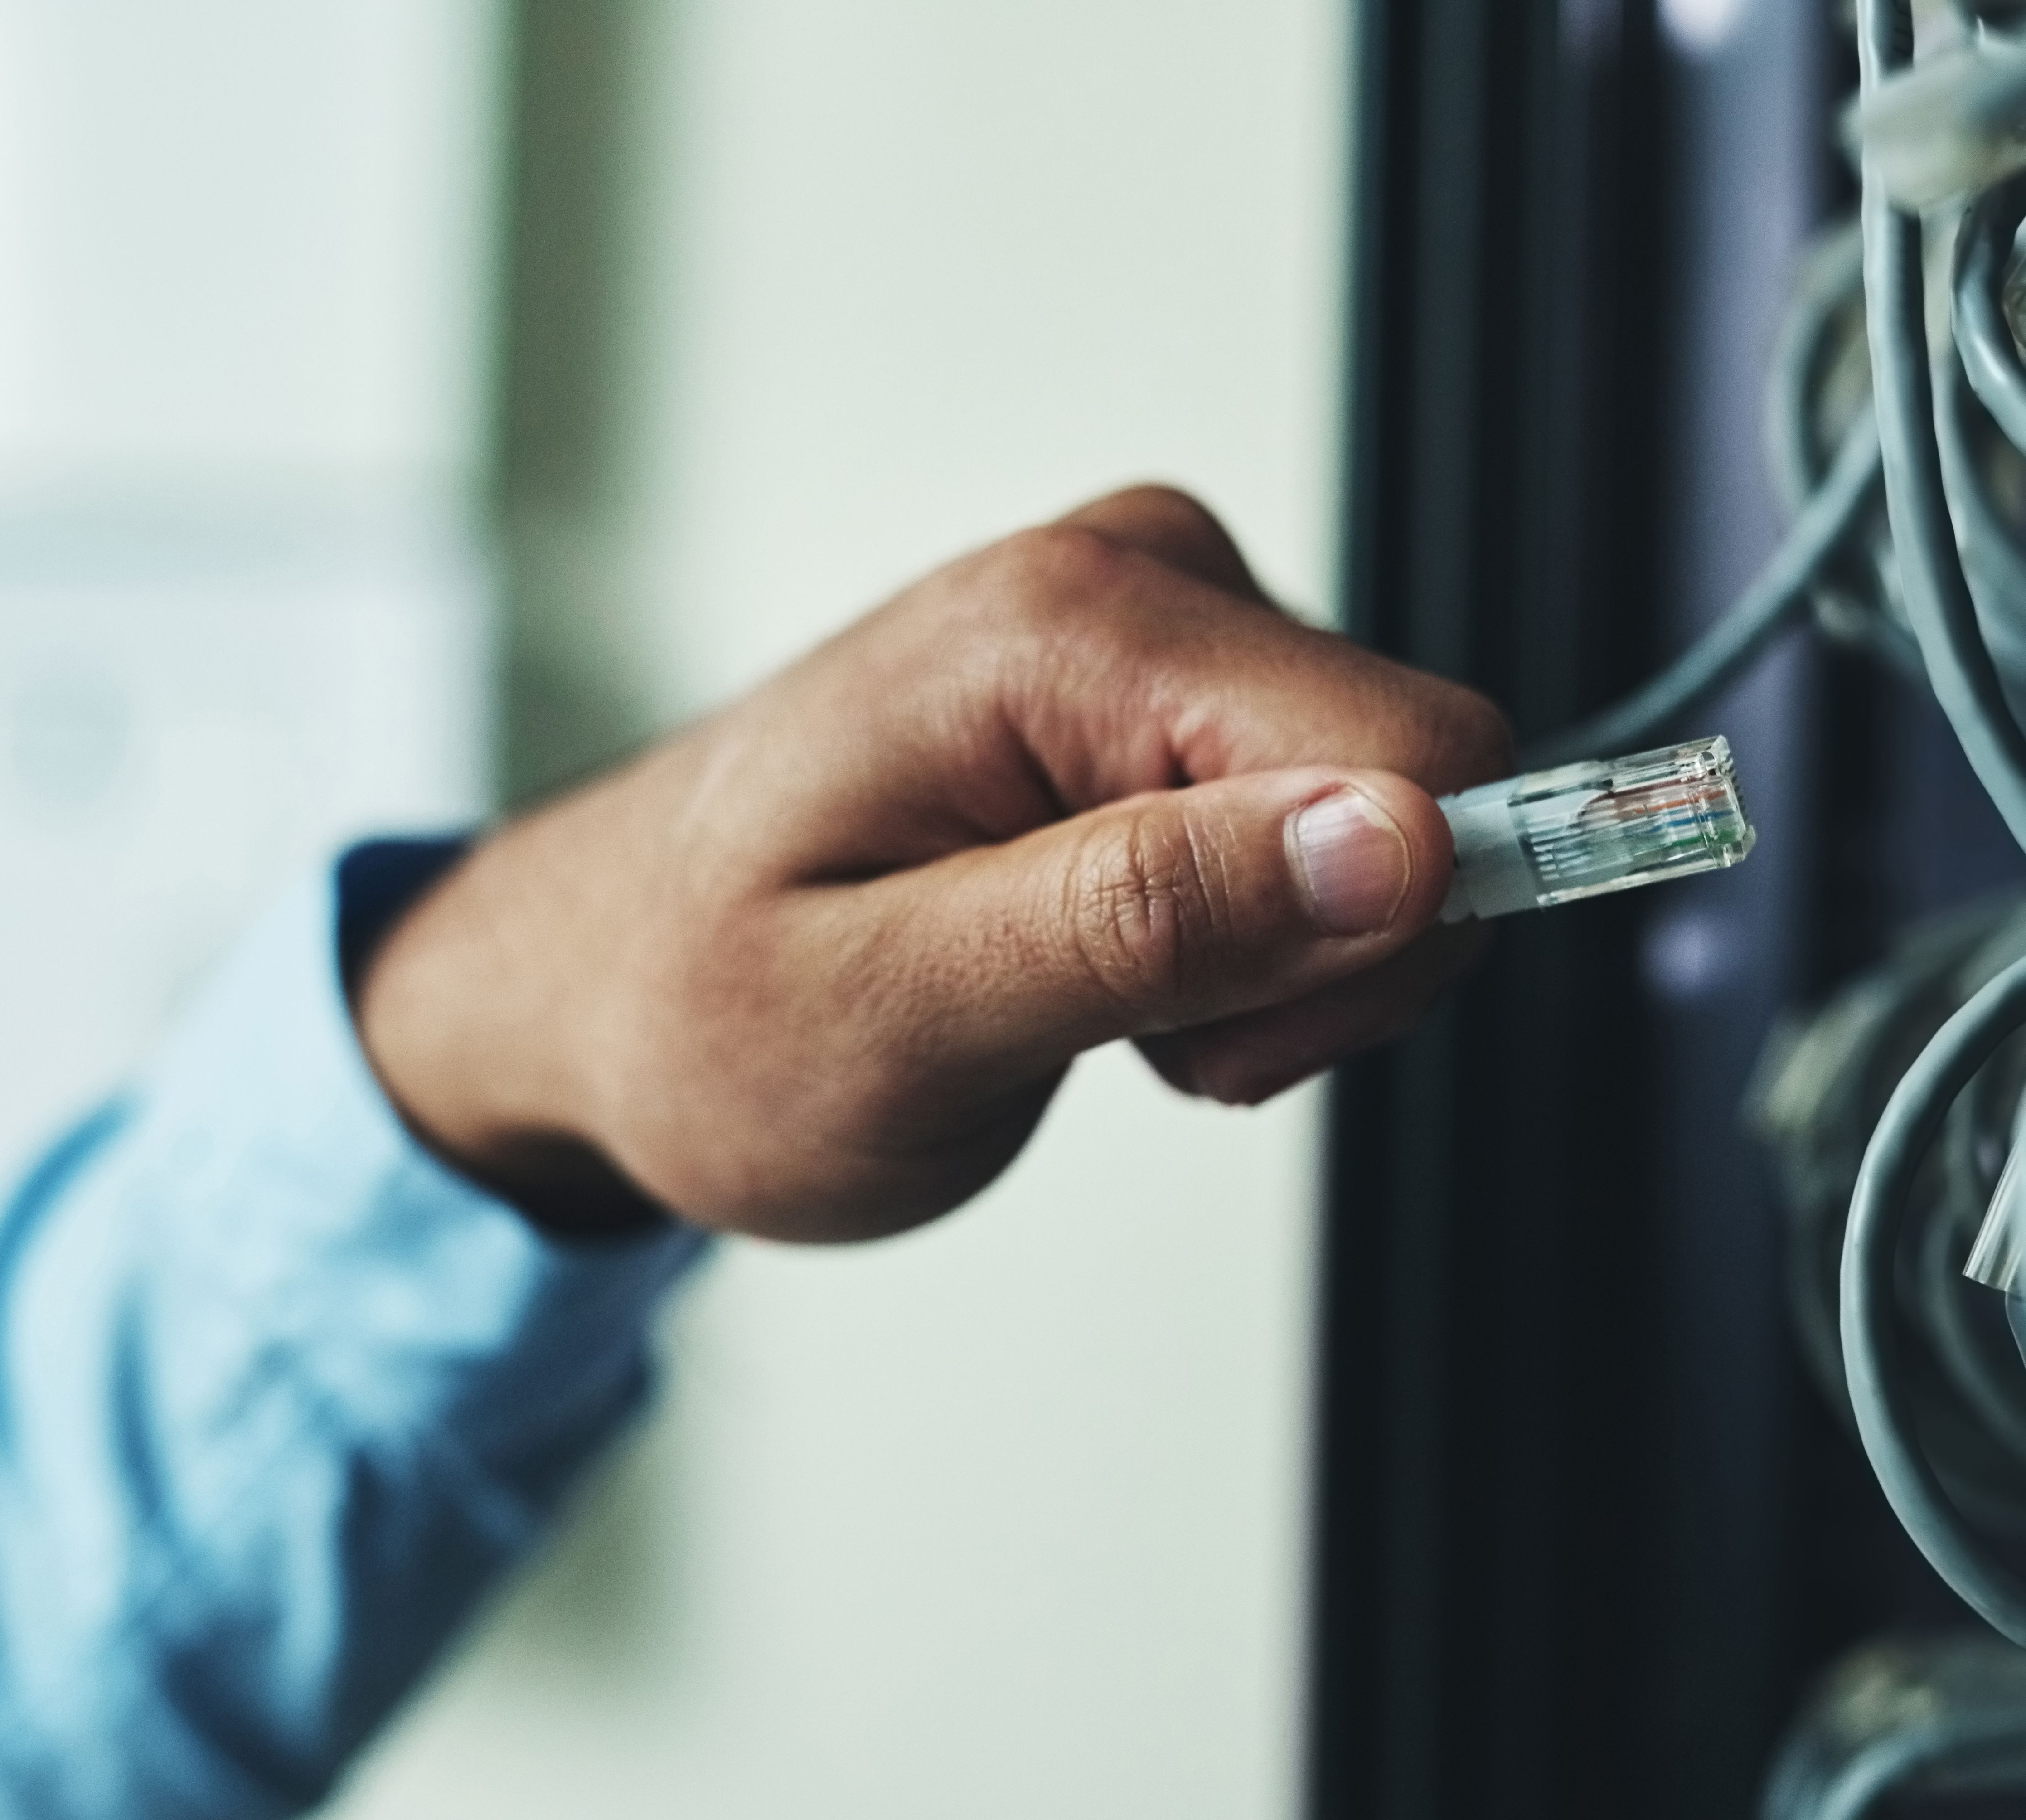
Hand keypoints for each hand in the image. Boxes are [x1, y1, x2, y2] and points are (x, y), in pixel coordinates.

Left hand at [354, 486, 1512, 1241]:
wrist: (601, 982)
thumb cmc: (698, 1009)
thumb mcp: (896, 1014)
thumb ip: (1147, 918)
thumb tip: (1389, 846)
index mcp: (1074, 624)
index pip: (1423, 758)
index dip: (1364, 941)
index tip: (1209, 1037)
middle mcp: (1133, 576)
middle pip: (1424, 790)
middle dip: (1307, 968)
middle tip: (1113, 1031)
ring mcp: (1153, 627)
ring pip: (1385, 831)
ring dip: (1263, 973)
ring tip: (1073, 1000)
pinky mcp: (1164, 696)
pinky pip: (1318, 838)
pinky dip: (1231, 948)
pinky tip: (1088, 963)